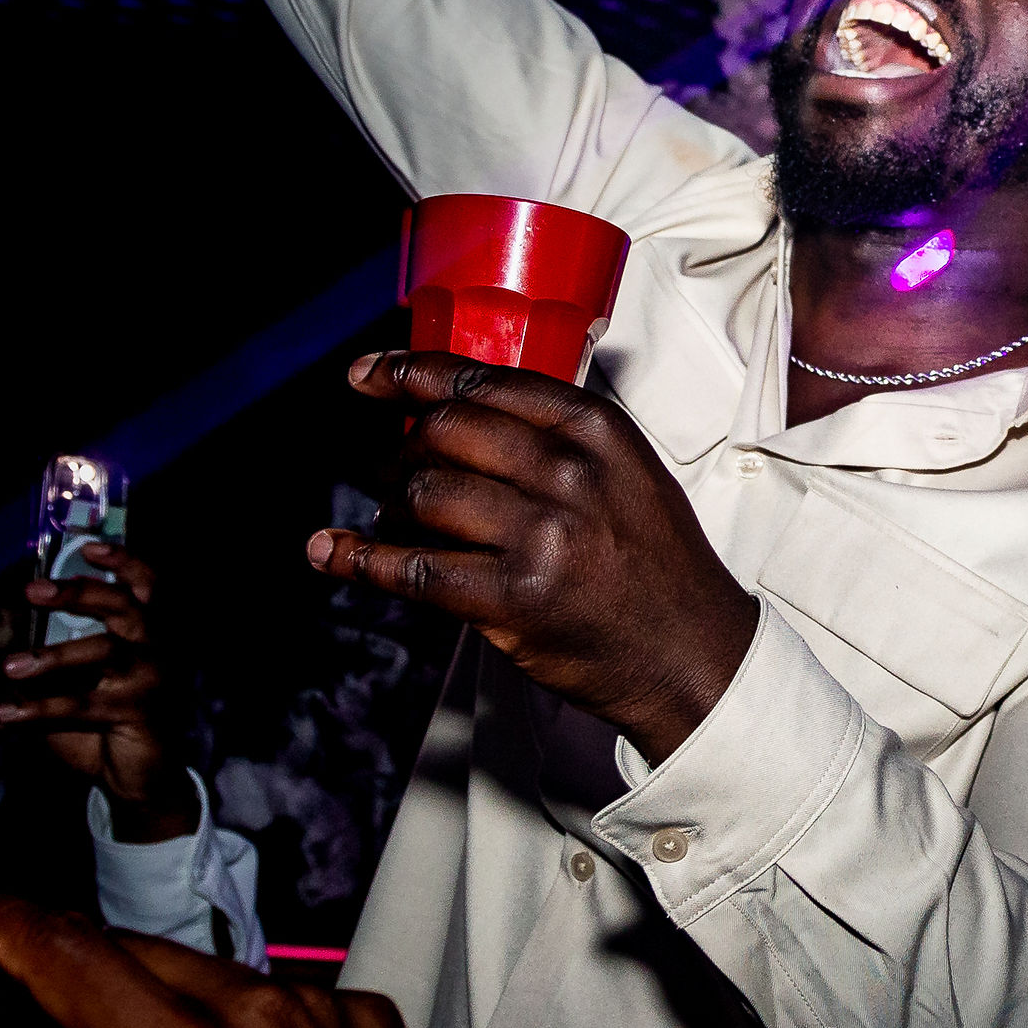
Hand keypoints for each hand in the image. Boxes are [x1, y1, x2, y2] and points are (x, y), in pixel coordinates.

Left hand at [0, 540, 193, 840]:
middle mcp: (158, 650)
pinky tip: (3, 715)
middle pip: (125, 607)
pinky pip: (81, 705)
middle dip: (79, 593)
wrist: (140, 781)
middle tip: (33, 591)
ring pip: (105, 651)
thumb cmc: (108, 724)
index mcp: (149, 635)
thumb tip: (15, 642)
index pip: (148, 586)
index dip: (124, 562)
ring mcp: (152, 681)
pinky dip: (37, 710)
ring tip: (10, 667)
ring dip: (53, 656)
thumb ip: (62, 659)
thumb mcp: (83, 685)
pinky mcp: (138, 715)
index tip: (89, 549)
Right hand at [0, 897, 599, 1027]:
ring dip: (164, 1002)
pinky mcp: (370, 1023)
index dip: (0, 918)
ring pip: (212, 972)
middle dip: (74, 971)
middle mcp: (258, 1013)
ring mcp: (324, 1011)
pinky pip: (284, 994)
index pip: (64, 950)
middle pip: (134, 954)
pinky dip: (245, 1023)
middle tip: (25, 1001)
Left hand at [310, 353, 758, 765]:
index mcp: (596, 431)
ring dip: (393, 506)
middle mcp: (569, 474)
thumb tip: (455, 411)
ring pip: (423, 495)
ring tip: (398, 521)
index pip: (482, 383)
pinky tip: (333, 552)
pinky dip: (362, 559)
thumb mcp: (627, 472)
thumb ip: (556, 435)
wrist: (694, 653)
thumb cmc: (658, 564)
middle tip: (399, 471)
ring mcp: (541, 538)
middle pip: (443, 432)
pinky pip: (414, 569)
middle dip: (404, 449)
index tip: (369, 375)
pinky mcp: (513, 601)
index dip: (411, 374)